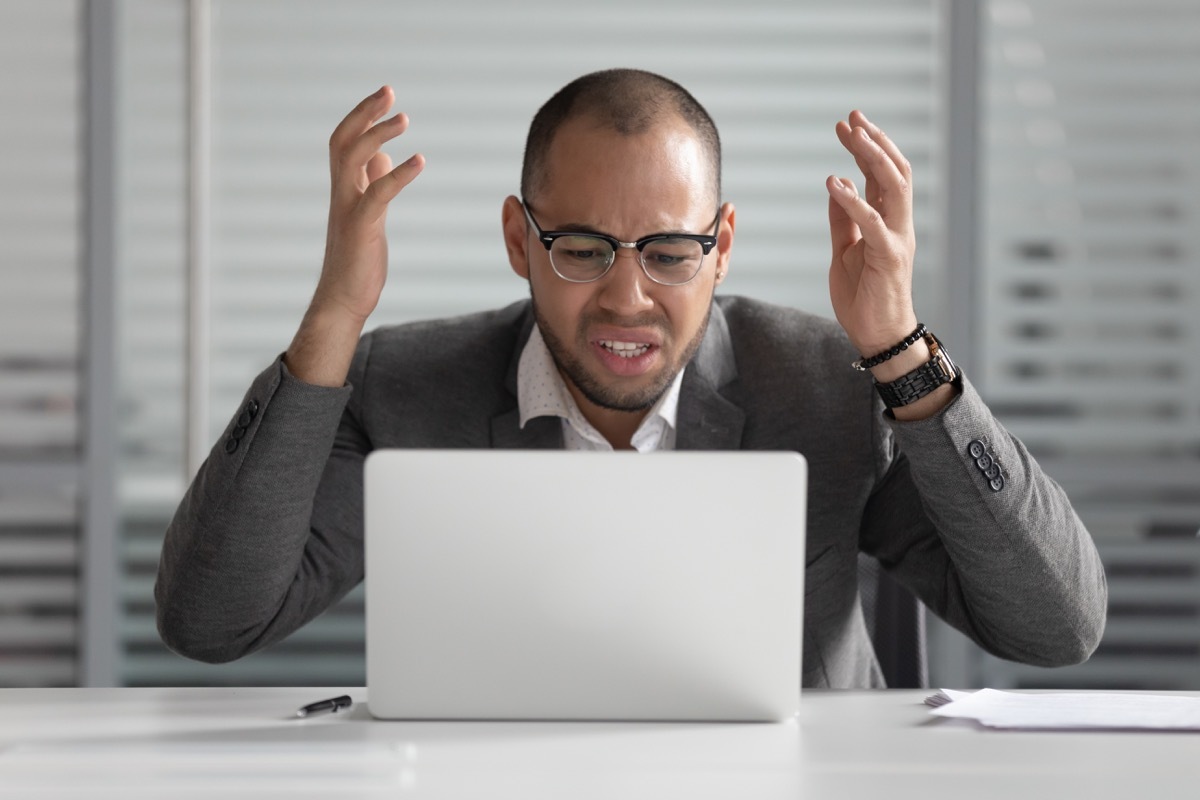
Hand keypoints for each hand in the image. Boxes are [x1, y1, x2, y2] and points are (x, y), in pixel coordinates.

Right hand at [285, 87, 423, 386]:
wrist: (343, 300)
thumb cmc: (358, 260)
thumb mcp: (368, 215)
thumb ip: (372, 184)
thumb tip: (385, 157)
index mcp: (344, 190)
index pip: (344, 142)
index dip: (361, 116)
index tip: (384, 95)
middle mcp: (341, 195)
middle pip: (342, 141)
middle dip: (364, 113)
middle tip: (389, 91)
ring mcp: (348, 211)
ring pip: (352, 160)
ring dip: (378, 135)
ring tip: (403, 118)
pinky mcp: (361, 230)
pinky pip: (378, 194)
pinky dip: (398, 174)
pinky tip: (419, 161)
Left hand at [825, 110, 917, 356]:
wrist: (879, 336)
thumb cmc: (864, 298)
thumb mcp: (845, 251)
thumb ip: (843, 221)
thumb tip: (838, 186)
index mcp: (888, 222)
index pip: (882, 175)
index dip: (866, 147)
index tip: (848, 124)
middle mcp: (898, 225)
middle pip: (894, 171)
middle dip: (873, 141)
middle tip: (852, 117)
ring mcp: (897, 238)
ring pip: (894, 186)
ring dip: (873, 158)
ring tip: (854, 135)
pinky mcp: (889, 256)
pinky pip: (872, 222)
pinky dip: (854, 200)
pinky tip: (835, 183)